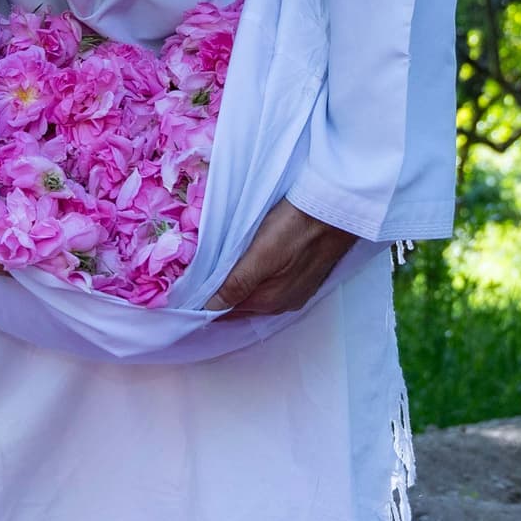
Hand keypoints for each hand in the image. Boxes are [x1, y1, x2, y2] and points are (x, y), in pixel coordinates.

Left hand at [206, 200, 355, 317]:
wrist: (336, 210)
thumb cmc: (295, 226)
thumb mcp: (260, 254)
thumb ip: (236, 284)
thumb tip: (208, 309)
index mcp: (267, 301)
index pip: (224, 311)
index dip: (204, 302)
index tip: (184, 291)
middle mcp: (281, 304)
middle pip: (239, 304)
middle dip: (219, 295)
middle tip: (194, 279)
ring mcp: (294, 292)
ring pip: (254, 294)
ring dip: (236, 287)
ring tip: (216, 271)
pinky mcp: (303, 277)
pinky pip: (269, 285)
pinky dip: (254, 280)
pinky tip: (247, 265)